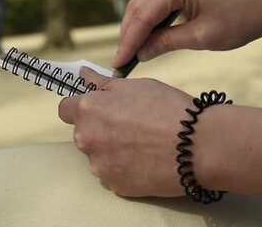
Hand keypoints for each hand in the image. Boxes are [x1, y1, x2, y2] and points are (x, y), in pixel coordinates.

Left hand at [58, 67, 192, 196]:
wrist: (195, 145)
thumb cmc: (168, 109)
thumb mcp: (136, 85)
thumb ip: (103, 83)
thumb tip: (84, 76)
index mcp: (88, 110)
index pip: (66, 109)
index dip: (82, 106)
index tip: (99, 108)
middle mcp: (86, 139)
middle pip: (83, 133)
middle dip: (100, 128)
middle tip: (131, 124)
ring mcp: (100, 166)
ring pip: (99, 155)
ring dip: (113, 150)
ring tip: (143, 143)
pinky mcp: (115, 186)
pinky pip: (114, 174)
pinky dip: (126, 167)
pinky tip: (147, 159)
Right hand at [112, 0, 261, 67]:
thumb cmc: (241, 21)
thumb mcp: (202, 38)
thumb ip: (167, 43)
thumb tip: (140, 53)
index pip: (143, 15)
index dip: (128, 41)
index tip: (118, 62)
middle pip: (139, 5)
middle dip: (130, 32)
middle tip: (124, 60)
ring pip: (146, 0)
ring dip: (139, 25)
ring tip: (135, 51)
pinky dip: (152, 17)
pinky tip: (151, 36)